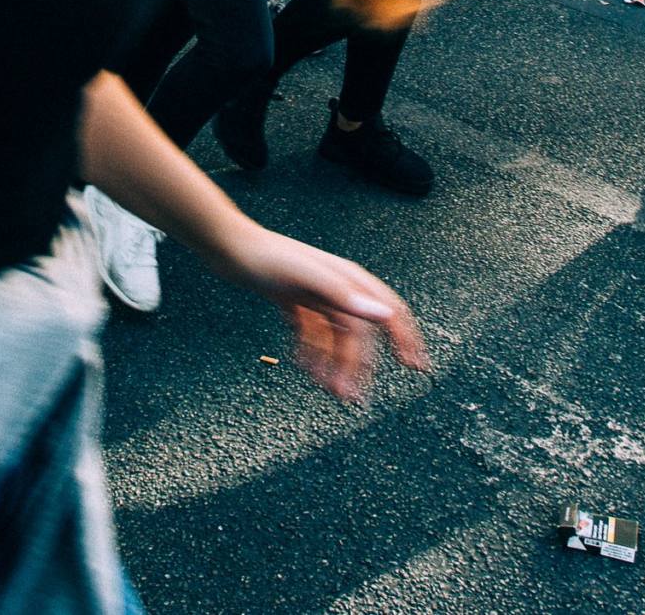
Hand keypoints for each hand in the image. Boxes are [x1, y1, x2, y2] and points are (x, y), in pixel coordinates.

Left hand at [219, 224, 427, 402]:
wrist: (228, 248)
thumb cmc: (265, 256)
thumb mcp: (306, 275)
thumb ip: (344, 294)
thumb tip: (382, 314)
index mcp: (348, 280)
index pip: (388, 312)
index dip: (406, 338)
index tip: (415, 365)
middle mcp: (337, 288)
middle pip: (359, 335)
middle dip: (359, 366)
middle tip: (353, 396)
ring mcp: (317, 297)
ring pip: (336, 339)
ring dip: (333, 365)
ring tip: (326, 388)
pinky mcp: (298, 304)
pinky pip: (314, 336)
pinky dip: (313, 353)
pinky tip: (304, 366)